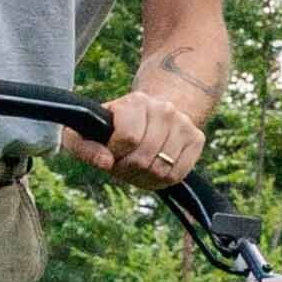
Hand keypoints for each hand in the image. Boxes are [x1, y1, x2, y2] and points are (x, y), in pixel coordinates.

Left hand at [89, 79, 208, 184]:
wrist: (152, 115)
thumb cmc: (114, 130)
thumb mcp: (88, 134)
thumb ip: (84, 148)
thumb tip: (106, 162)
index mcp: (137, 101)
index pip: (129, 138)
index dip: (117, 154)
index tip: (113, 152)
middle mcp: (164, 108)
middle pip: (144, 156)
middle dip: (129, 168)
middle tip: (125, 162)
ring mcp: (184, 123)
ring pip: (162, 168)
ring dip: (146, 176)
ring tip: (139, 166)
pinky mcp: (197, 138)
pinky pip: (178, 174)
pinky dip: (163, 179)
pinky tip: (155, 168)